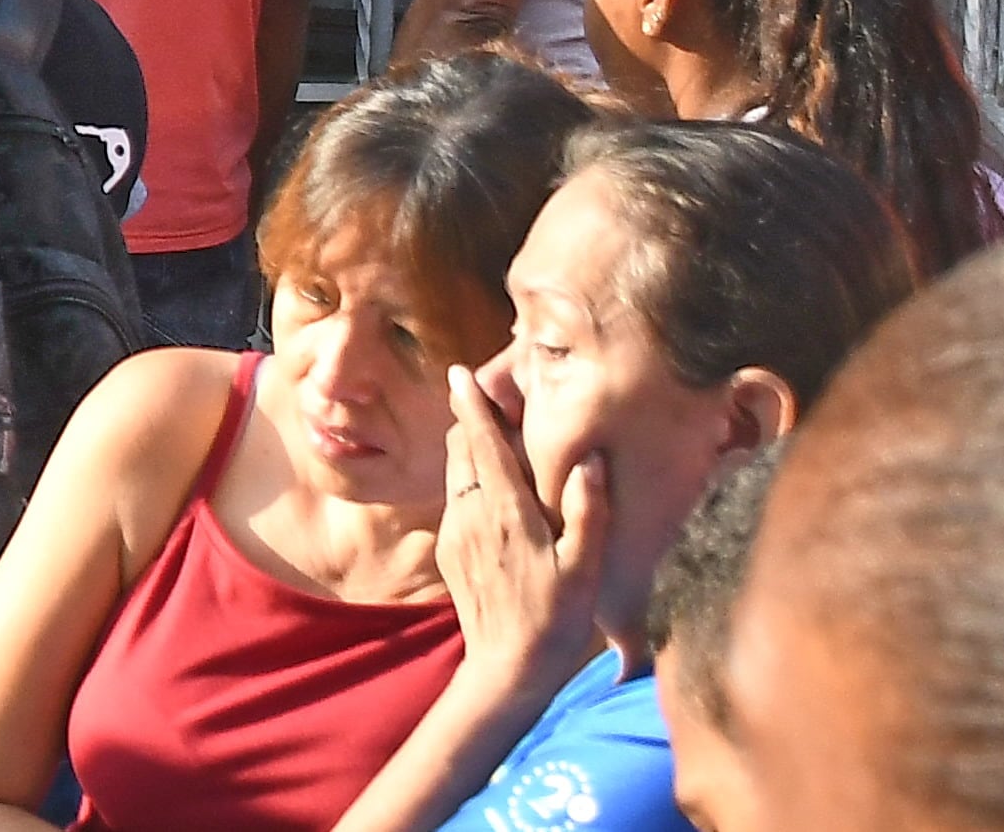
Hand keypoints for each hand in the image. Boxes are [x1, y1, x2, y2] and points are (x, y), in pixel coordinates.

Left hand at [438, 362, 603, 703]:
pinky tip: (489, 490)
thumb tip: (590, 461)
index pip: (481, 442)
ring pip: (454, 472)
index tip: (460, 373)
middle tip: (487, 399)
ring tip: (489, 437)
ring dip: (467, 450)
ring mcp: (455, 531)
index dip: (472, 405)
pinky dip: (467, 480)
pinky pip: (454, 499)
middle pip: (460, 449)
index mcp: (505, 510)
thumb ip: (588, 512)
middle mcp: (471, 512)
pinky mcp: (449, 550)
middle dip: (469, 421)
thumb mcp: (585, 568)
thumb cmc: (556, 618)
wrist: (507, 667)